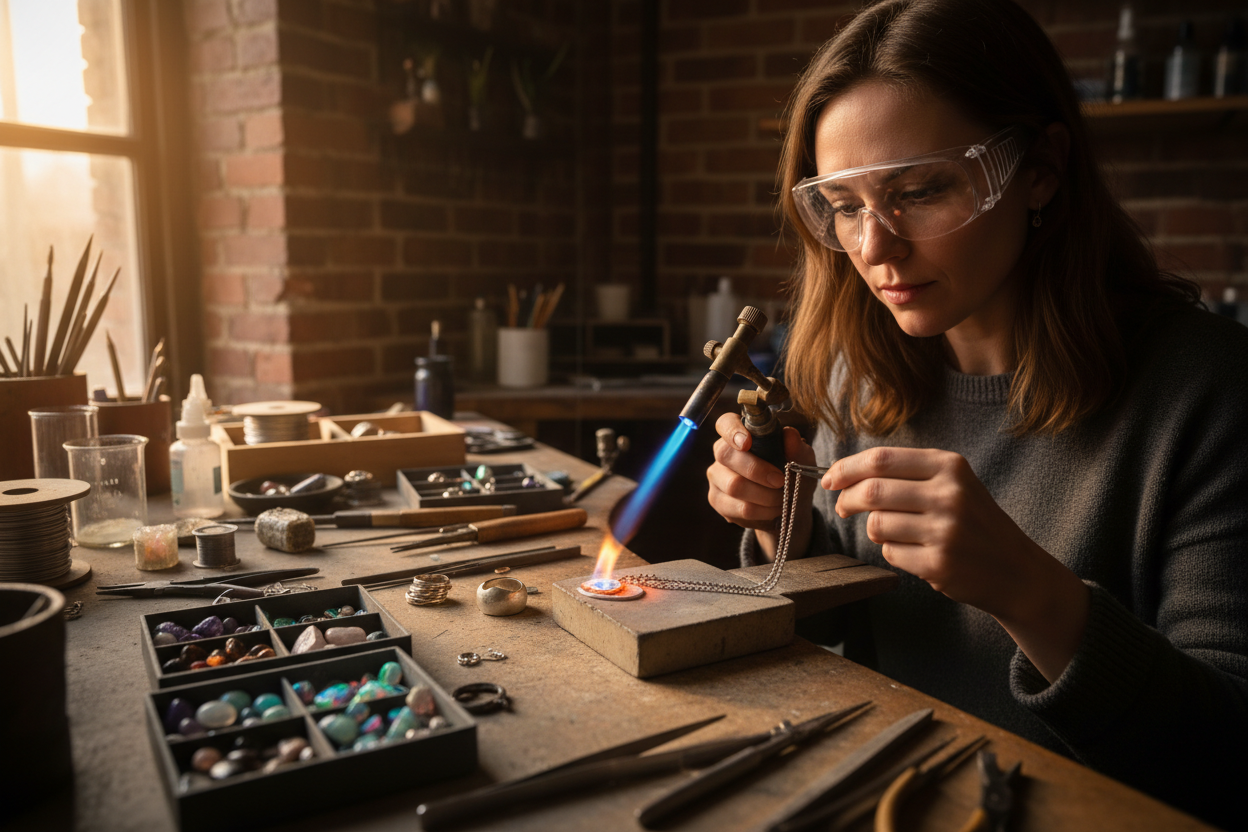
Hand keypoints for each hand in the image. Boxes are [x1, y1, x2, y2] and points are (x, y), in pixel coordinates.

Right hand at [706, 413, 815, 560]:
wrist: (788, 503)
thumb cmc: (791, 473)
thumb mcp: (801, 459)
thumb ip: (796, 447)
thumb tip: (790, 435)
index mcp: (741, 433)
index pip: (725, 423)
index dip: (732, 430)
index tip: (747, 442)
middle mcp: (722, 452)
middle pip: (726, 455)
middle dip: (756, 470)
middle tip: (780, 481)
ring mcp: (716, 476)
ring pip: (733, 486)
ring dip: (764, 495)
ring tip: (782, 499)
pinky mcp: (717, 500)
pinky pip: (738, 508)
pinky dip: (762, 511)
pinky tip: (773, 510)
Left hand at [824, 446, 1088, 681]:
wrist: (1016, 571)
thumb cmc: (974, 523)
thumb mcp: (952, 484)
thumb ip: (905, 474)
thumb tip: (844, 474)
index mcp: (950, 466)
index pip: (880, 459)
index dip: (846, 468)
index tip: (830, 479)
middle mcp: (949, 494)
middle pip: (871, 491)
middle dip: (847, 500)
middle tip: (843, 508)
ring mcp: (945, 530)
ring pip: (877, 525)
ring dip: (875, 530)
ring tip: (895, 533)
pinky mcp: (939, 563)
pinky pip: (890, 553)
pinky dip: (893, 553)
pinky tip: (916, 553)